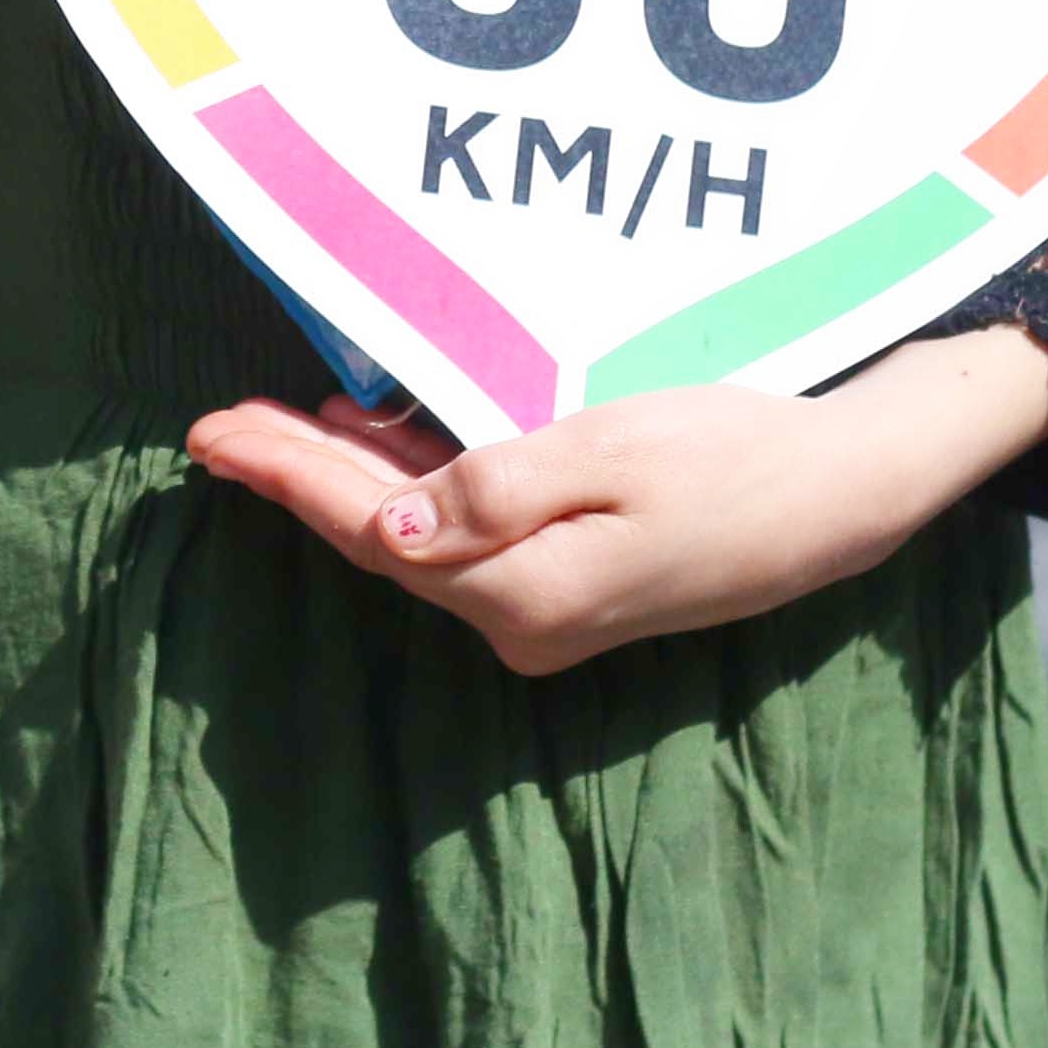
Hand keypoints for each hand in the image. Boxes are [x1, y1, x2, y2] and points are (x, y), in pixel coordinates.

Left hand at [185, 330, 1047, 675]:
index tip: (212, 435)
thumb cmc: (729, 458)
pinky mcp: (567, 583)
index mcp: (523, 592)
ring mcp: (543, 611)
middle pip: (379, 538)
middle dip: (293, 478)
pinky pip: (460, 534)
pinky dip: (406, 487)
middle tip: (213, 427)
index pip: (372, 528)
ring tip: (265, 430)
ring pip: (414, 536)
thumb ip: (497, 491)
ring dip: (340, 480)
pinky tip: (367, 446)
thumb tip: (394, 528)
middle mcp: (520, 620)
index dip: (286, 476)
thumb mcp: (612, 453)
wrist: (835, 496)